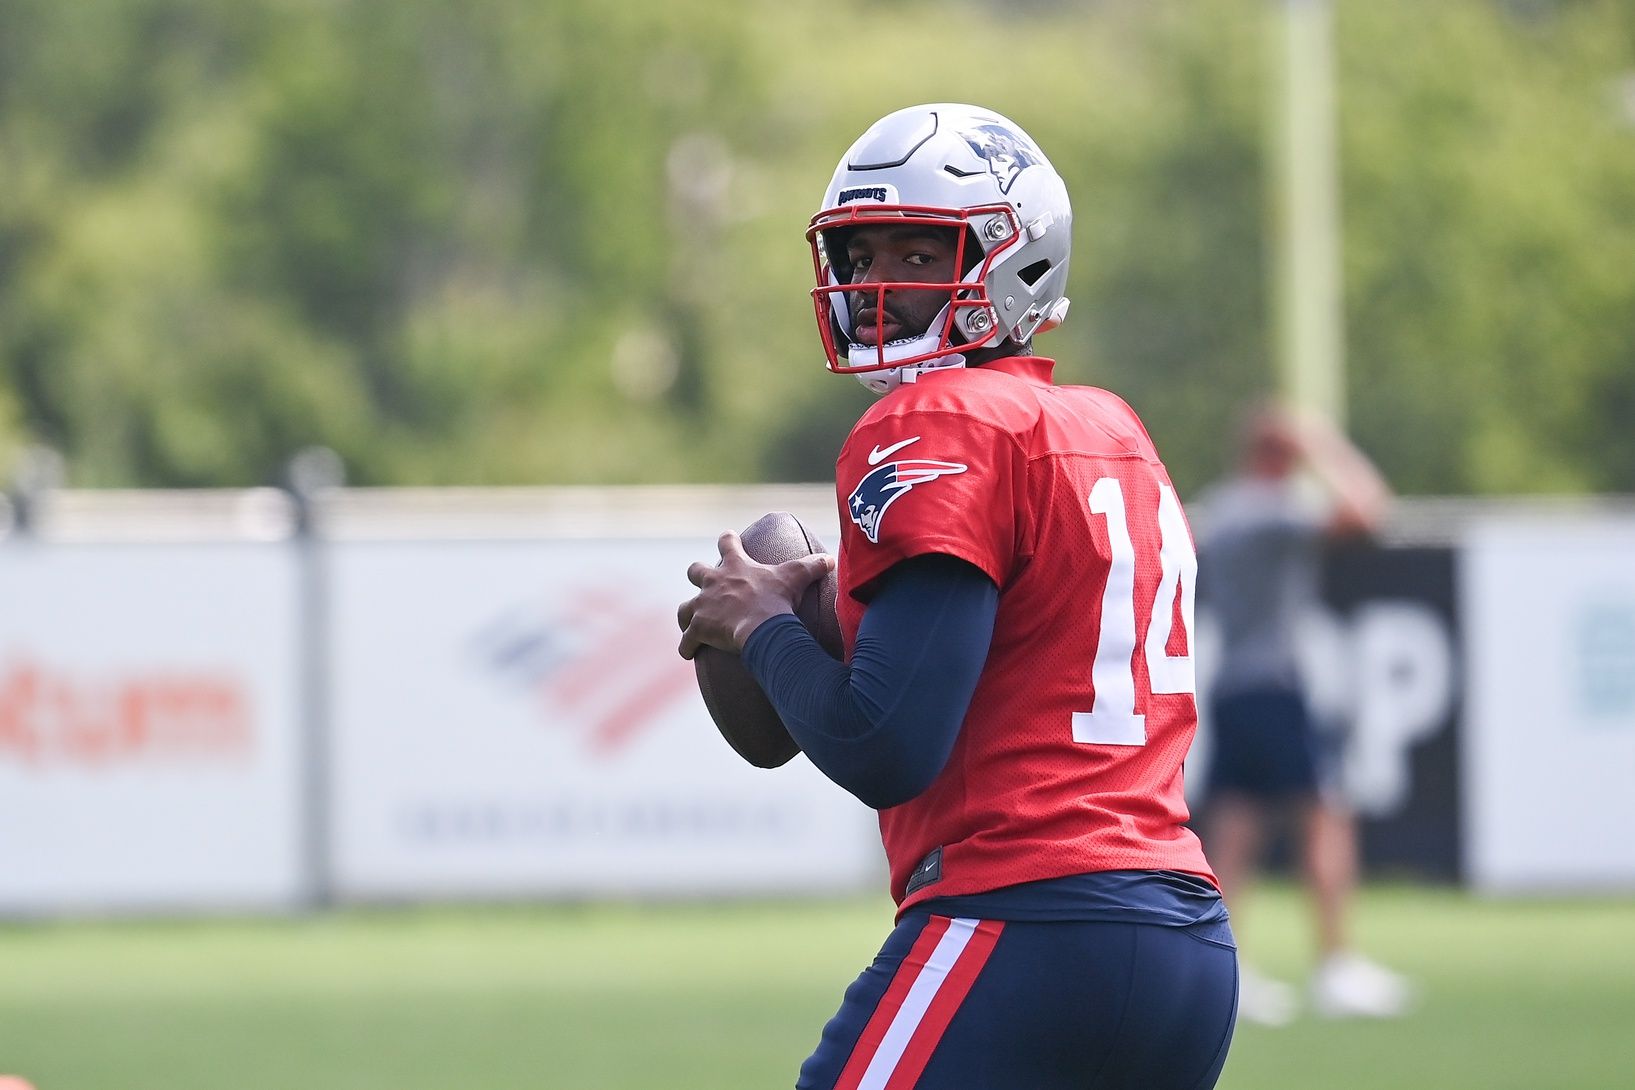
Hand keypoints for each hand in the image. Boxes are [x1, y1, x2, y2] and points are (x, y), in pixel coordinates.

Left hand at [676, 531, 835, 659]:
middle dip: (698, 575)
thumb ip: (812, 566)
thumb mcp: (797, 577)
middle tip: (706, 585)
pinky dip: (687, 646)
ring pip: (685, 608)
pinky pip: (687, 639)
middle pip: (695, 570)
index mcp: (735, 566)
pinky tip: (689, 652)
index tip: (728, 538)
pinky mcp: (698, 628)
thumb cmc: (777, 600)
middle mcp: (713, 582)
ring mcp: (703, 605)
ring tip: (693, 624)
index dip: (728, 540)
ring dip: (688, 615)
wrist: (762, 626)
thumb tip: (830, 559)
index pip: (728, 542)